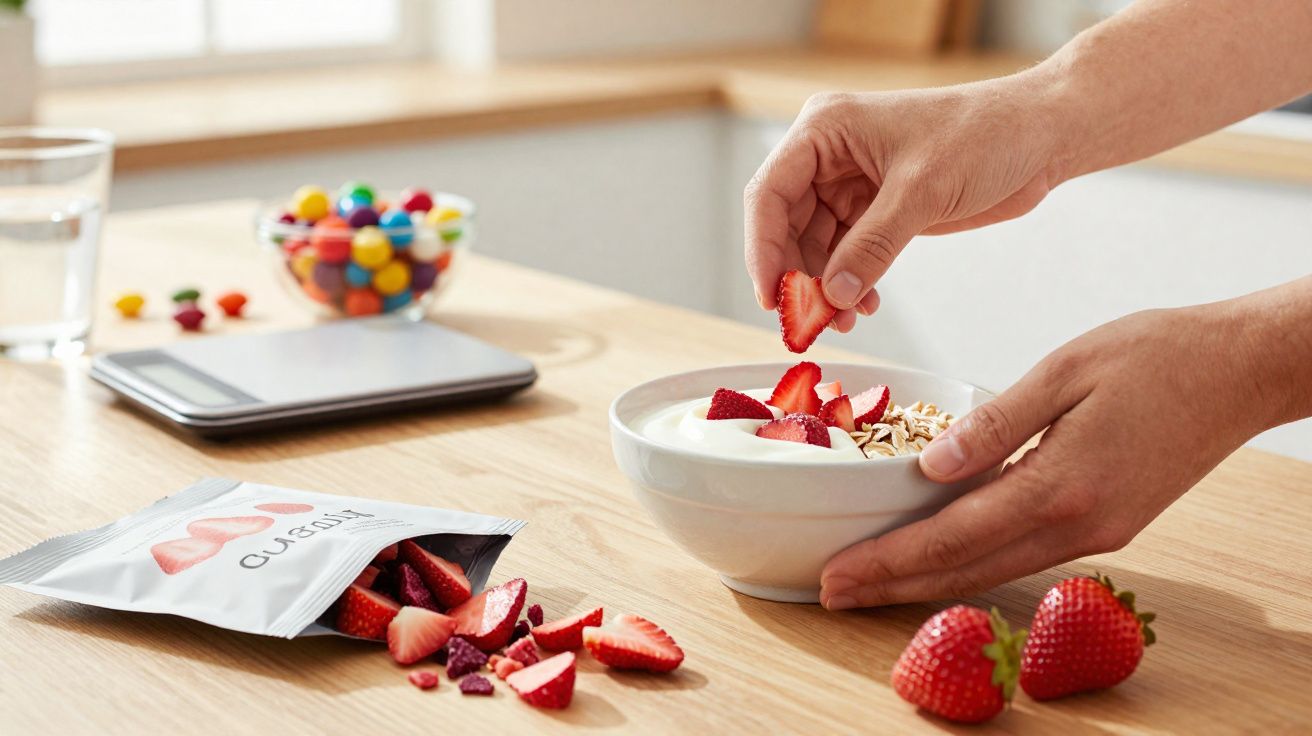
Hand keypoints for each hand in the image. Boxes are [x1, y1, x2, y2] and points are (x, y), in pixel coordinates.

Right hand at [743, 77, 1066, 330]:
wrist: (1041, 135)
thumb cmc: (986, 133)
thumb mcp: (923, 190)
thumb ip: (872, 246)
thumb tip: (832, 296)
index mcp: (825, 129)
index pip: (769, 193)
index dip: (763, 249)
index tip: (772, 297)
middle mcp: (829, 156)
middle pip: (785, 225)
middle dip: (795, 276)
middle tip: (808, 321)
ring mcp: (851, 184)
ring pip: (813, 246)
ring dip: (823, 288)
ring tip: (842, 321)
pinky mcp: (876, 209)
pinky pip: (845, 255)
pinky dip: (849, 285)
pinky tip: (864, 307)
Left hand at [818, 294, 1306, 608]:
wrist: (1242, 371)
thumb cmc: (1158, 356)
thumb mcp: (1064, 371)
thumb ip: (994, 426)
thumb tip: (929, 469)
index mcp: (1061, 486)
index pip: (952, 536)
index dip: (888, 560)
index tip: (837, 576)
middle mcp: (1078, 525)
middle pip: (967, 570)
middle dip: (895, 585)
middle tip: (833, 593)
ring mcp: (1097, 533)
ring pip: (995, 570)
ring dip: (930, 581)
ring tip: (874, 583)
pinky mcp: (1108, 525)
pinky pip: (1024, 554)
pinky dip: (974, 562)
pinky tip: (943, 555)